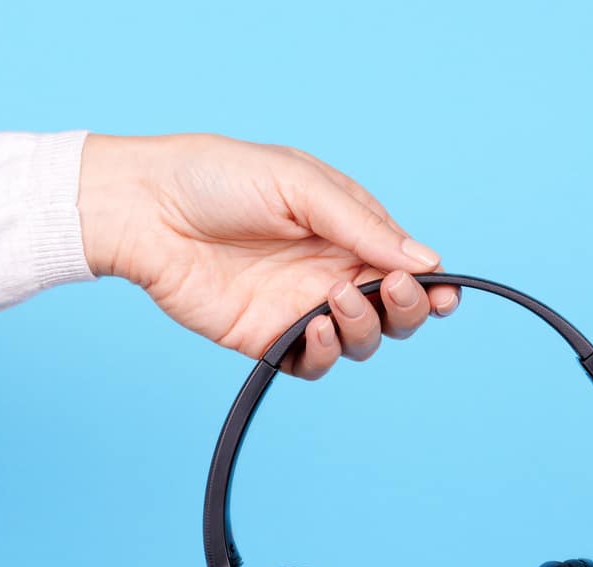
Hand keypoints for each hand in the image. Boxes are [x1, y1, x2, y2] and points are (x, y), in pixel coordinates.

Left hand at [77, 133, 459, 378]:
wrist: (147, 209)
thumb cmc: (218, 178)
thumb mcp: (300, 184)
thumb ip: (362, 225)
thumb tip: (427, 261)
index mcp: (346, 229)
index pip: (405, 266)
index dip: (431, 284)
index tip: (445, 292)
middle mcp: (329, 271)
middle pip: (393, 311)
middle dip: (408, 308)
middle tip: (390, 290)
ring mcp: (299, 307)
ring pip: (360, 341)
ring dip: (365, 327)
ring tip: (338, 297)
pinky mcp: (266, 338)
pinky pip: (312, 362)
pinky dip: (326, 354)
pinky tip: (316, 327)